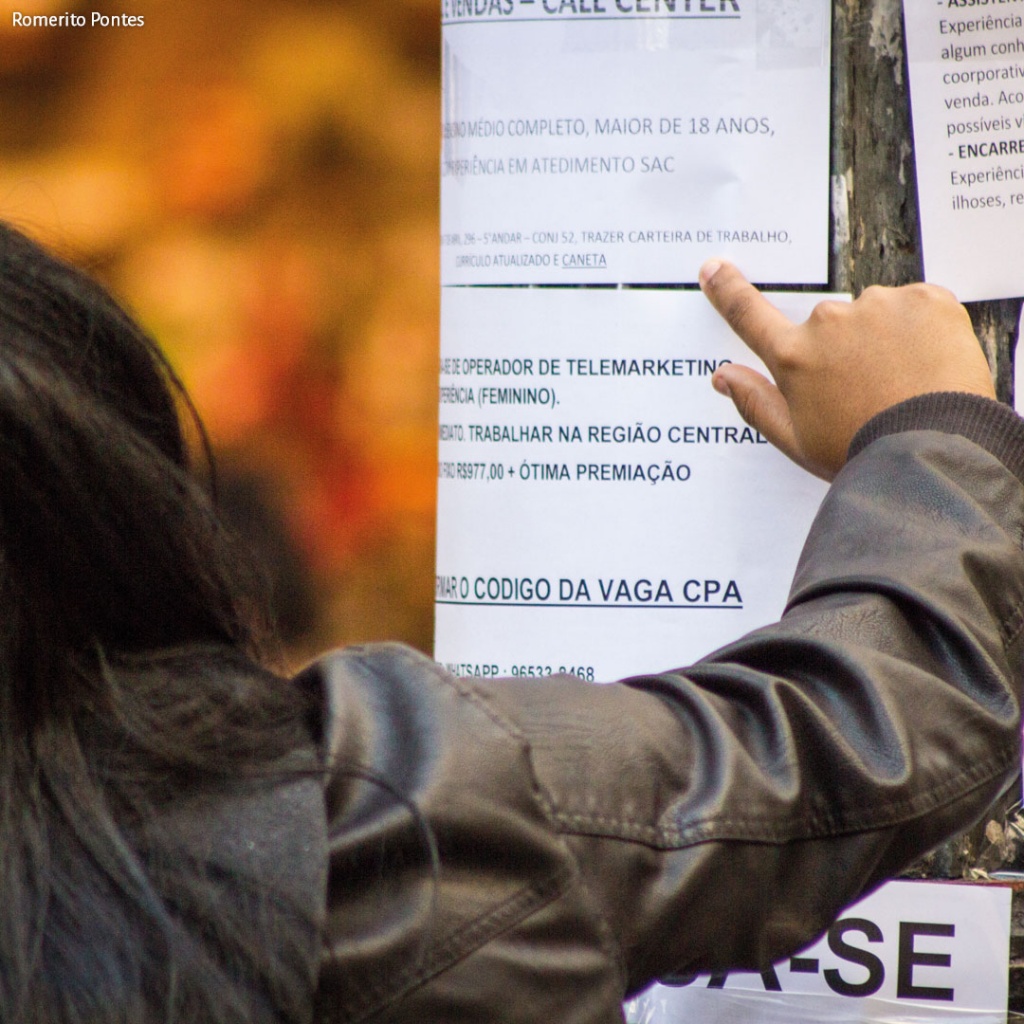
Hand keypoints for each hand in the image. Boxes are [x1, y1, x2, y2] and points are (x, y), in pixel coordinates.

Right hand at [699, 260, 994, 480]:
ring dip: (885, 338)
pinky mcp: (925, 299)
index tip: (714, 269)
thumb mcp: (796, 439)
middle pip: (828, 324)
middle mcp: (828, 322)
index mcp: (793, 356)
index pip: (748, 315)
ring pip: (875, 314)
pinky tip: (928, 365)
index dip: (727, 290)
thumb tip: (723, 376)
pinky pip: (918, 306)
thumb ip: (755, 402)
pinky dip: (923, 331)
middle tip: (871, 390)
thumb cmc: (861, 451)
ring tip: (905, 383)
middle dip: (845, 348)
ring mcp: (877, 306)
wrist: (932, 451)